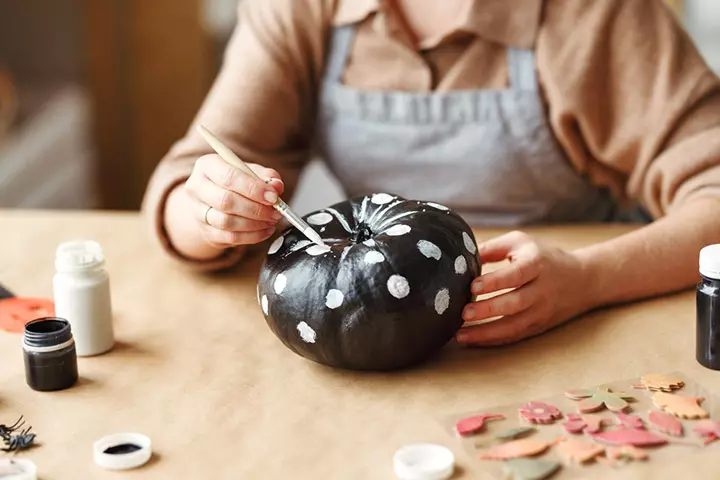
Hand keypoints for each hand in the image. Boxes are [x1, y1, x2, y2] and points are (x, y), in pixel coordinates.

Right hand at [184, 154, 284, 247]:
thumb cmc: (235, 183)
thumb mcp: (252, 172)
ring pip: (227, 222)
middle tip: (275, 212)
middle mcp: (197, 187)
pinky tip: (264, 231)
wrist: (214, 202)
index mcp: (207, 165)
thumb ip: (267, 176)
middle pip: (226, 201)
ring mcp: (197, 212)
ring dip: (255, 224)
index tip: (273, 197)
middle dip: (256, 209)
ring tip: (270, 221)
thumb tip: (276, 186)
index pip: (228, 177)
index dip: (253, 188)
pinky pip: (229, 238)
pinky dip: (252, 236)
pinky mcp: (205, 232)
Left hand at [455, 231, 592, 345]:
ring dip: (486, 332)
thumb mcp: (521, 243)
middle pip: (515, 303)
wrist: (582, 280)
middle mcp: (542, 290)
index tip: (473, 286)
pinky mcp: (538, 326)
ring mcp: (541, 311)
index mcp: (537, 264)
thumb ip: (492, 248)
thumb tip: (462, 257)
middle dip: (488, 310)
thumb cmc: (542, 257)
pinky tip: (473, 340)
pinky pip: (515, 336)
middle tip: (463, 312)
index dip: (495, 281)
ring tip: (460, 333)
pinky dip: (493, 340)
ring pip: (514, 326)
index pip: (516, 274)